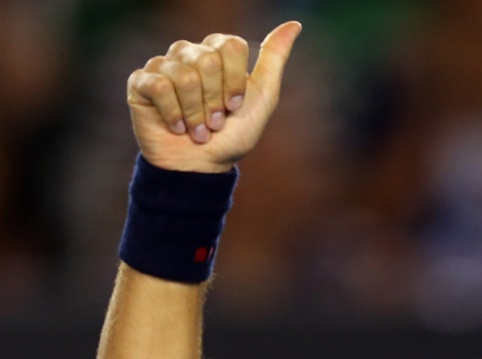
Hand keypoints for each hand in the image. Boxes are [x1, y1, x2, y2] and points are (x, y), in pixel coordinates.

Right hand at [126, 22, 301, 173]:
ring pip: (185, 76)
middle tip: (215, 122)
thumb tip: (294, 24)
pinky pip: (160, 87)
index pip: (230, 45)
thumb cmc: (233, 134)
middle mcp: (188, 54)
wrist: (203, 166)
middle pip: (208, 59)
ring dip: (197, 114)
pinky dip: (174, 115)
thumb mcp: (263, 98)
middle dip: (216, 101)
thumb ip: (274, 59)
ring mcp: (163, 66)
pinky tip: (177, 127)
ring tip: (198, 130)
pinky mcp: (141, 82)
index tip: (235, 106)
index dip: (236, 82)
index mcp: (216, 53)